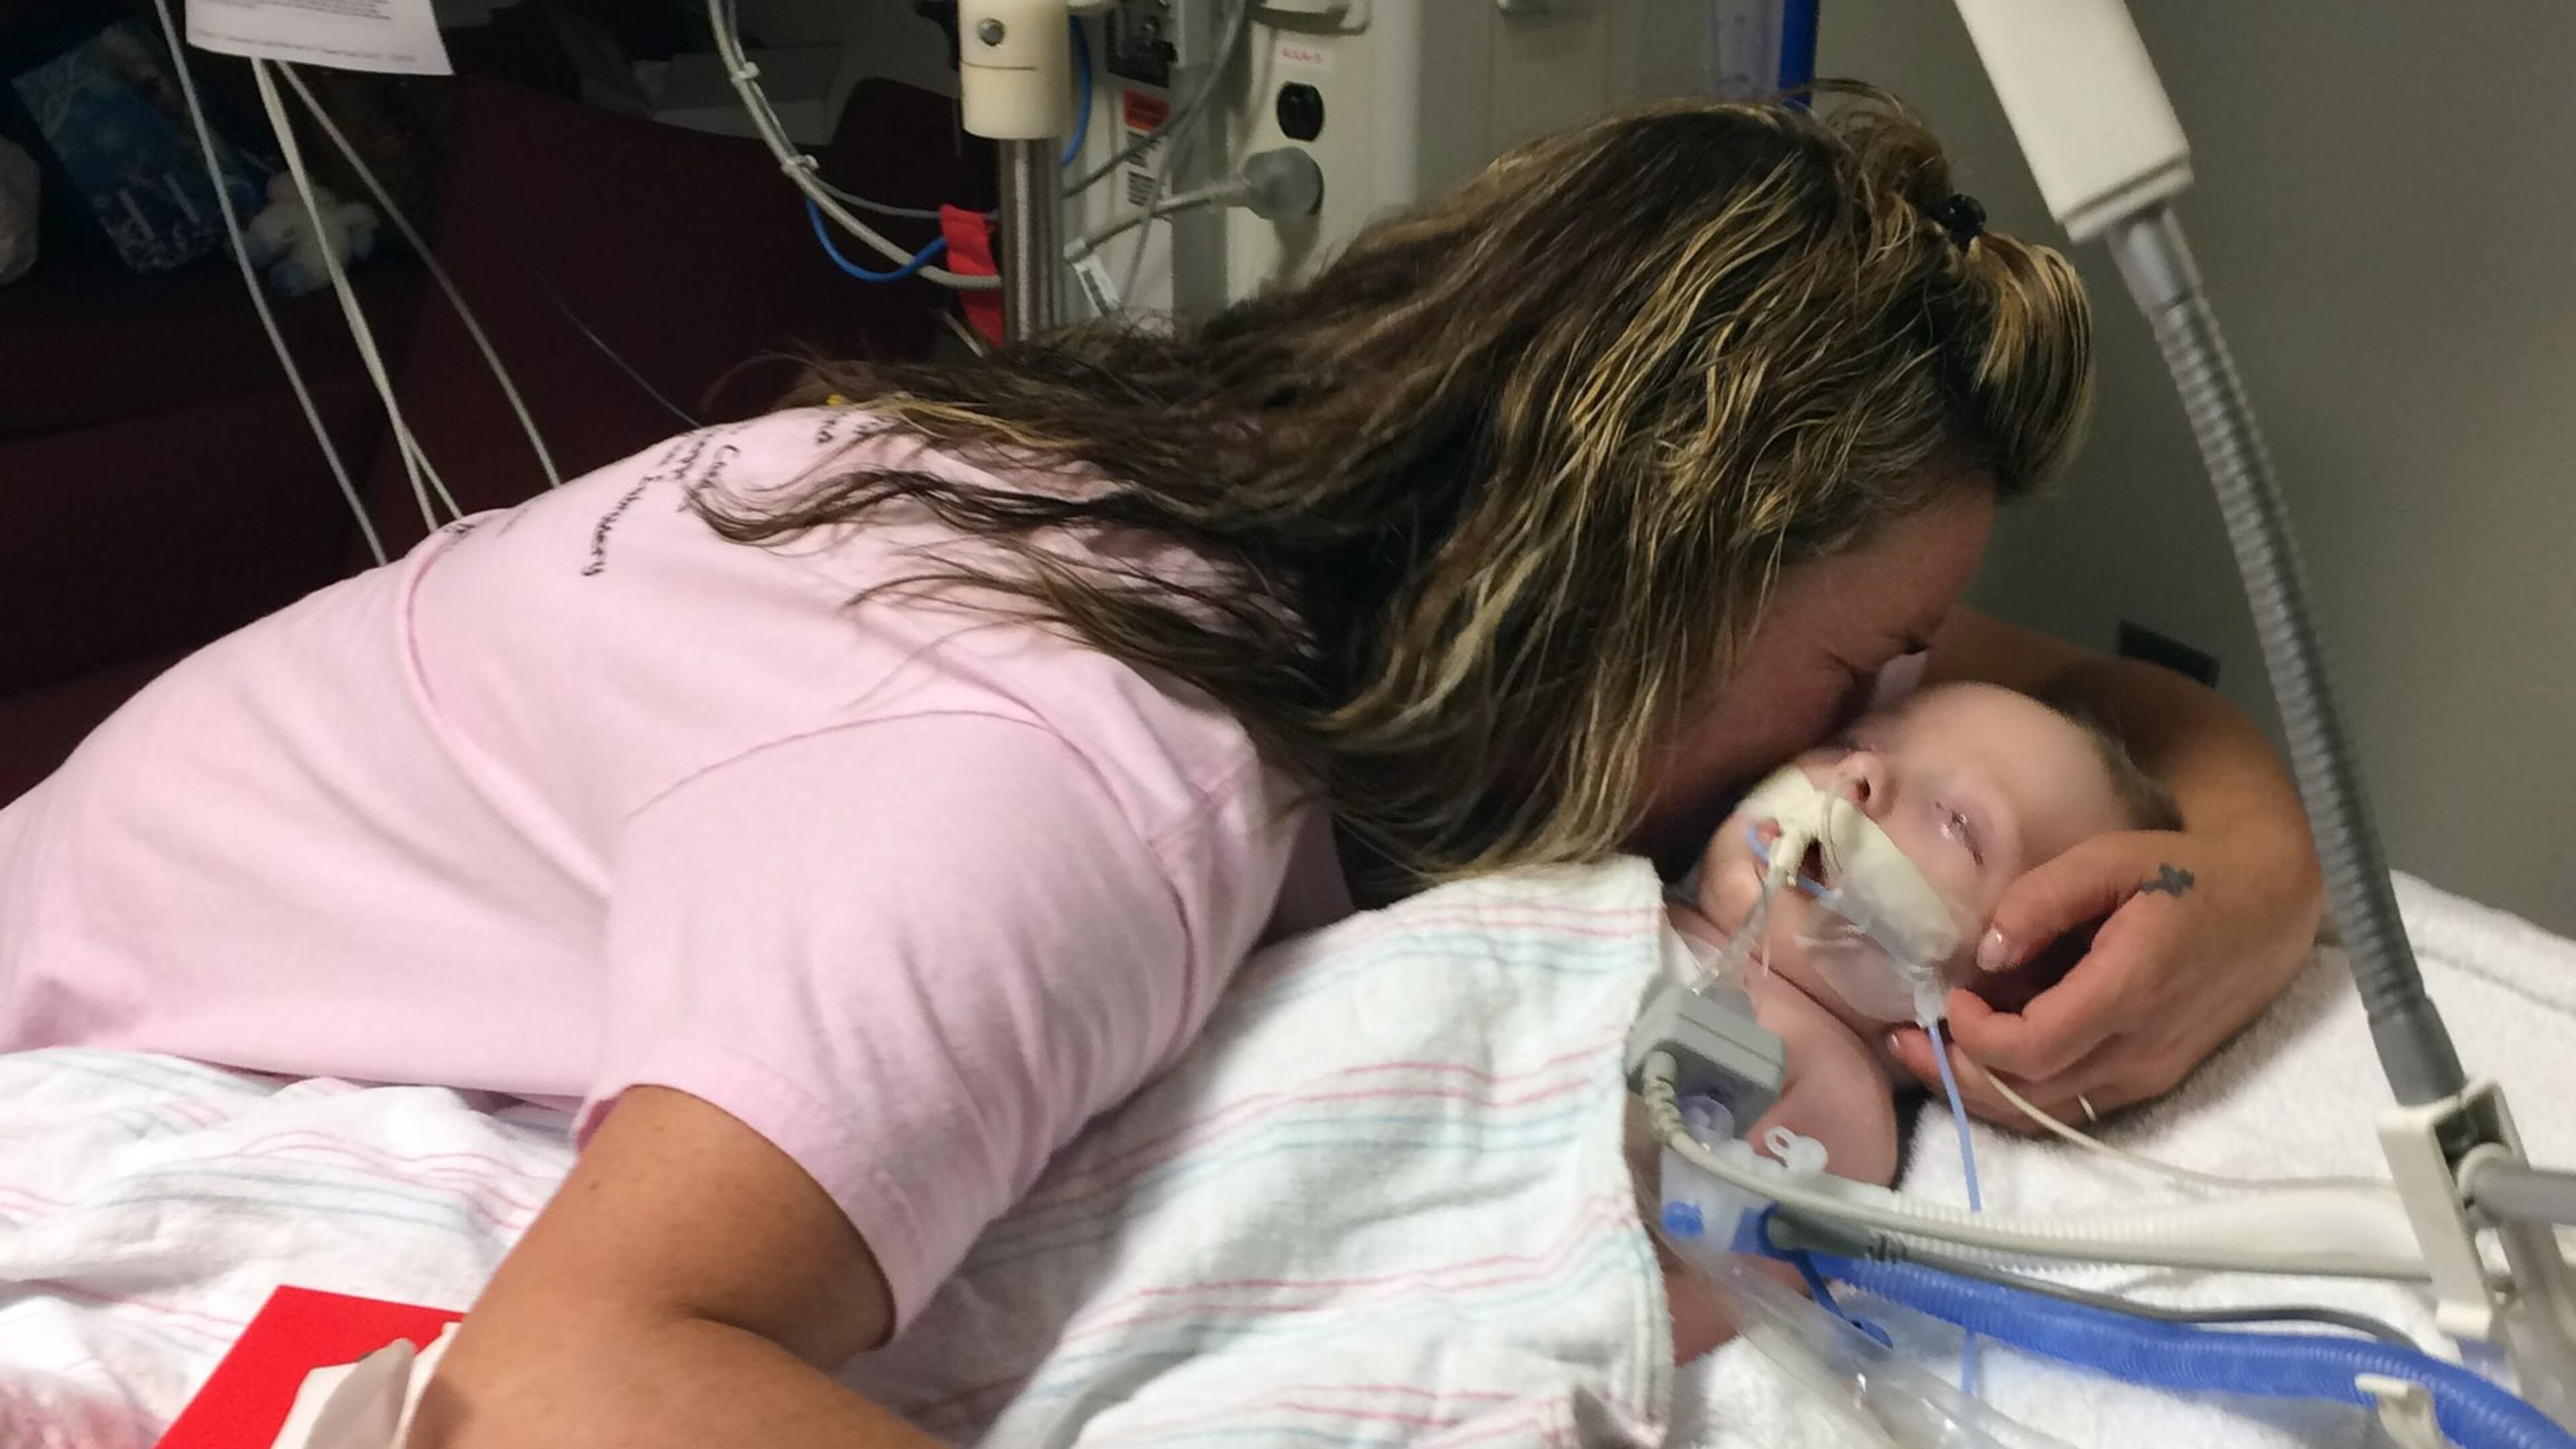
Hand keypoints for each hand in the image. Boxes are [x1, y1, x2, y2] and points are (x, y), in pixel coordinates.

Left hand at [1887, 827, 2320, 1129]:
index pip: (2034, 1047)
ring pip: (2046, 1114)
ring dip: (1977, 1092)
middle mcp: (2142, 1048)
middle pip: (2029, 1094)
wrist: (2269, 907)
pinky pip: (2070, 1109)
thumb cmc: (2185, 873)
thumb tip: (1984, 952)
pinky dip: (2015, 1095)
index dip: (1976, 1034)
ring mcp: (2149, 1074)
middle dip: (1954, 1073)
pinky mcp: (2150, 1081)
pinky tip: (1978, 1062)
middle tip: (1902, 1038)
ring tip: (1922, 1054)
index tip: (1950, 995)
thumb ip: (2041, 900)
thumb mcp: (2110, 860)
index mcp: (2132, 988)